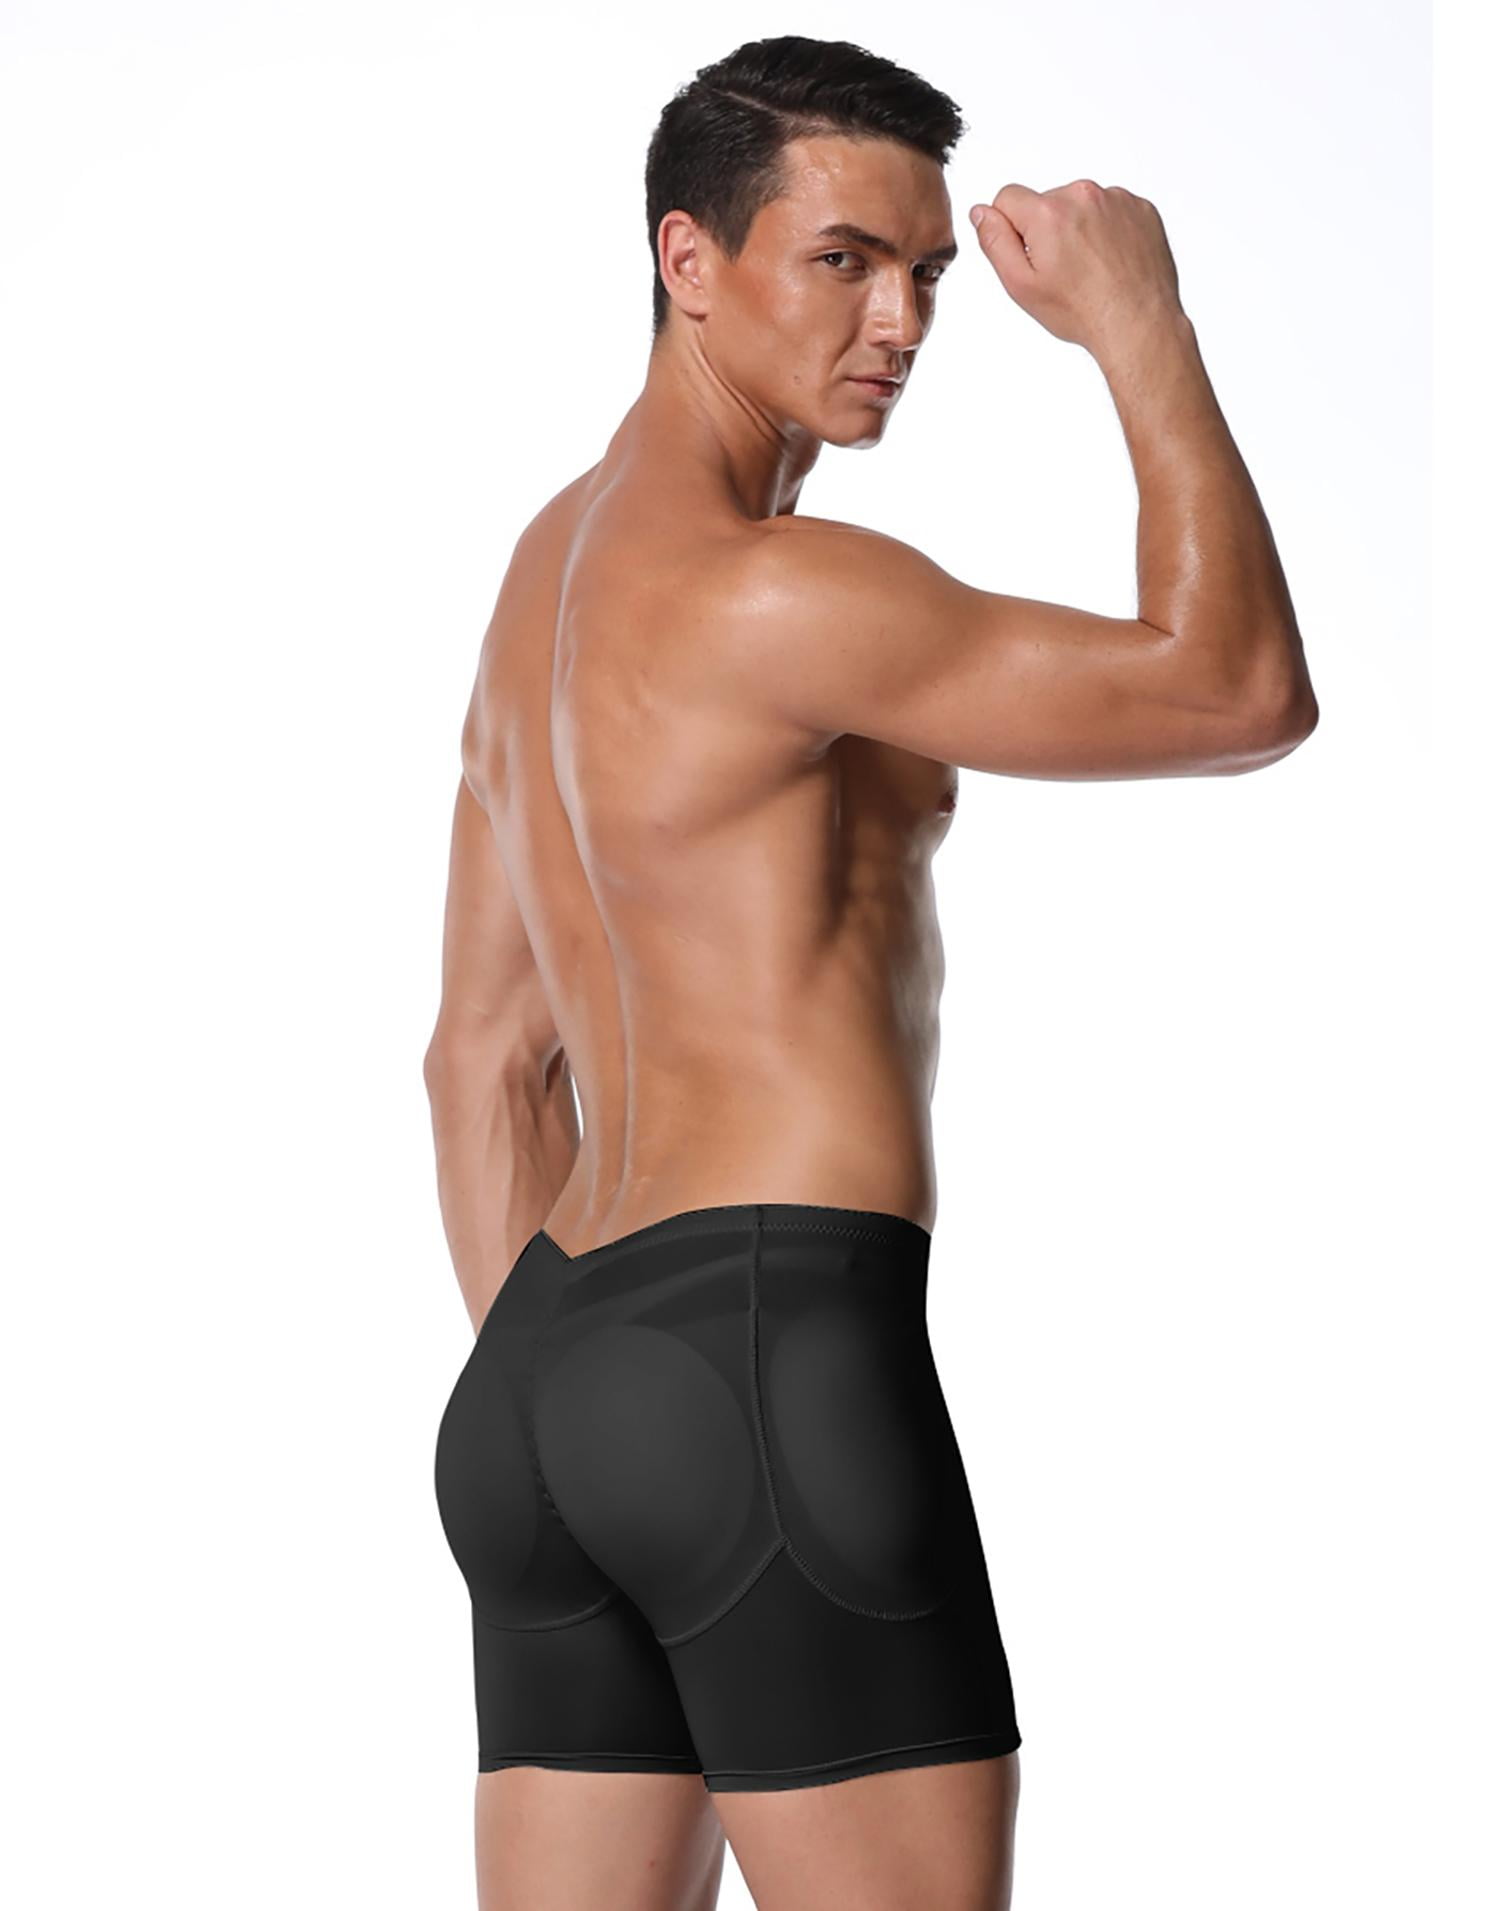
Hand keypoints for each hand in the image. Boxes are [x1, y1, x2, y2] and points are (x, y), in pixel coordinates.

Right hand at [969, 180, 1184, 354]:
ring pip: (1080, 205)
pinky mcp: (1140, 207)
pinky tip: (1112, 262)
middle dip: (1048, 230)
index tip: (1031, 258)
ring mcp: (1115, 198)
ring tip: (1091, 269)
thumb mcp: (1021, 285)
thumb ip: (995, 241)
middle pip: (1046, 202)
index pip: (1007, 197)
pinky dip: (1108, 231)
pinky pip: (1112, 210)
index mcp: (1047, 212)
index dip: (1011, 229)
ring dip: (1079, 229)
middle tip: (1064, 272)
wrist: (1138, 323)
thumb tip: (981, 211)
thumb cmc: (1080, 311)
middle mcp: (1082, 194)